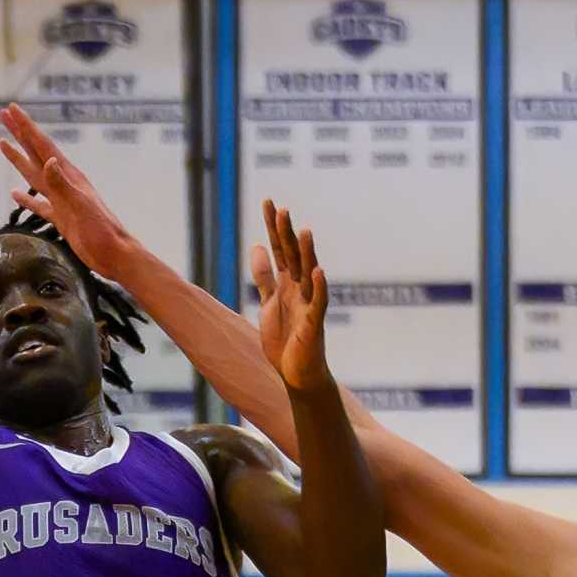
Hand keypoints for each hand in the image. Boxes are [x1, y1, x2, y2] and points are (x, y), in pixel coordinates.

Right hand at [0, 104, 135, 275]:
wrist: (115, 255)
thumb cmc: (101, 231)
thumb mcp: (80, 206)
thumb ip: (62, 185)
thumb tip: (49, 161)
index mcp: (68, 176)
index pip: (42, 146)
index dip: (25, 127)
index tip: (10, 109)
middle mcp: (64, 184)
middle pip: (36, 153)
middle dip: (20, 133)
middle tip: (4, 114)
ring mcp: (62, 200)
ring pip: (34, 174)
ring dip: (19, 159)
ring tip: (3, 144)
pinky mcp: (62, 218)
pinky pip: (39, 204)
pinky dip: (26, 198)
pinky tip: (15, 194)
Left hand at [251, 201, 335, 394]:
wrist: (297, 373)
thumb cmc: (285, 340)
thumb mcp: (268, 303)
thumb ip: (264, 276)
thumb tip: (257, 246)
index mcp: (286, 284)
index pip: (280, 249)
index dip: (273, 227)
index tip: (269, 202)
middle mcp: (299, 290)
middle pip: (292, 256)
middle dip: (285, 234)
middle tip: (281, 209)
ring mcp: (308, 305)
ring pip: (308, 274)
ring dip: (307, 253)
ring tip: (304, 231)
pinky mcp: (314, 324)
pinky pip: (319, 303)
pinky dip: (319, 288)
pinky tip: (318, 271)